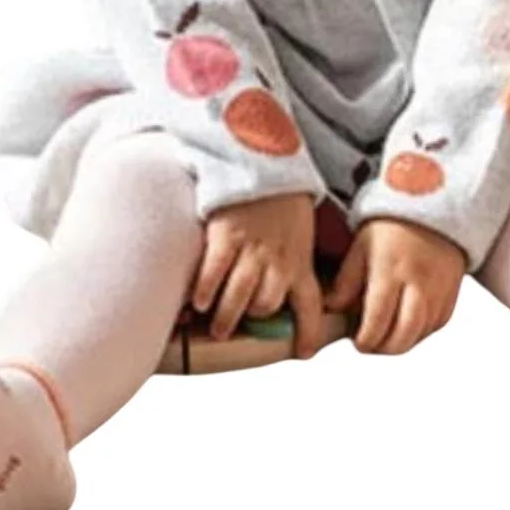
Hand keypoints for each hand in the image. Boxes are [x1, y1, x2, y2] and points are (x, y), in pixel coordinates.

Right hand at [192, 191, 326, 358]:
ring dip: (226, 318)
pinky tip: (198, 300)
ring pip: (240, 297)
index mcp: (300, 259)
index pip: (311, 305)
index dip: (308, 333)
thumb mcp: (300, 232)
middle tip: (238, 327)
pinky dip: (205, 291)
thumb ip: (293, 261)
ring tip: (217, 327)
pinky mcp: (226, 233)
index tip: (303, 353)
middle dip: (253, 320)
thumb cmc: (283, 198)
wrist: (265, 156)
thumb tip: (286, 292)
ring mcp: (251, 247)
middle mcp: (278, 258)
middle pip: (267, 305)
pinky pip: (214, 272)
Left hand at [322, 216, 464, 355]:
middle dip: (383, 348)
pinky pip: (437, 325)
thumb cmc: (391, 226)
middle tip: (371, 342)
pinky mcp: (452, 292)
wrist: (432, 205)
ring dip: (402, 342)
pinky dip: (420, 331)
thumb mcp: (361, 246)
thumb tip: (330, 309)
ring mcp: (438, 290)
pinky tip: (406, 323)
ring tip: (386, 333)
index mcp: (390, 271)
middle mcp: (417, 284)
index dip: (364, 340)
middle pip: (403, 337)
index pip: (377, 322)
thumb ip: (346, 281)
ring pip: (421, 335)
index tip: (357, 340)